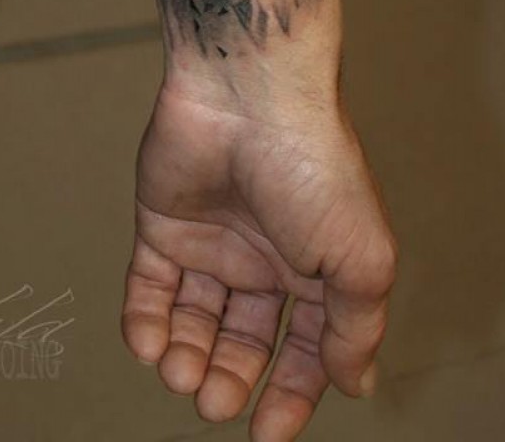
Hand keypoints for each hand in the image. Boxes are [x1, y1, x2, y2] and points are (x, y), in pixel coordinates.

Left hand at [122, 84, 396, 440]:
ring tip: (182, 374)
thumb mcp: (360, 259)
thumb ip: (356, 328)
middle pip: (244, 339)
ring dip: (186, 358)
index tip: (267, 434)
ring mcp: (212, 238)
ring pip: (193, 319)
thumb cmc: (313, 168)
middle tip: (214, 404)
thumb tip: (355, 384)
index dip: (292, 393)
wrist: (248, 95)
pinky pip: (148, 285)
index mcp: (317, 264)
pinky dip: (144, 322)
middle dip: (230, 379)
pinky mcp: (163, 221)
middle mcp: (264, 255)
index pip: (306, 346)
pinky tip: (150, 345)